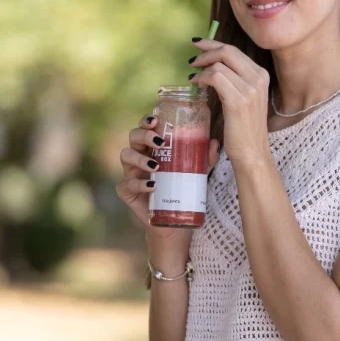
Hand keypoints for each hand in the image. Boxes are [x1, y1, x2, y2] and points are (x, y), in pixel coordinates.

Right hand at [116, 114, 219, 243]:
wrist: (173, 220)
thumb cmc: (182, 189)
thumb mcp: (197, 172)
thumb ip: (205, 158)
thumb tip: (213, 143)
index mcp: (151, 147)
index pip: (144, 127)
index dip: (146, 121)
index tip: (155, 120)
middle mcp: (138, 156)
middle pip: (133, 136)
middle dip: (144, 136)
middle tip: (160, 142)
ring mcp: (130, 173)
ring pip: (126, 156)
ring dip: (140, 159)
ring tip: (156, 166)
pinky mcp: (126, 191)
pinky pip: (127, 184)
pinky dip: (139, 184)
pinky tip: (152, 186)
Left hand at [189, 39, 270, 164]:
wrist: (253, 152)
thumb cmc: (245, 128)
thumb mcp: (246, 98)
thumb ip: (235, 81)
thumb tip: (213, 66)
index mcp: (261, 75)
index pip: (235, 50)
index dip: (214, 44)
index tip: (198, 44)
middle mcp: (258, 78)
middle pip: (227, 51)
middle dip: (206, 51)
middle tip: (192, 60)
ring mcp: (250, 89)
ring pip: (219, 64)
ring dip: (202, 68)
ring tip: (194, 78)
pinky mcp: (238, 100)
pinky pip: (215, 77)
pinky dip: (202, 78)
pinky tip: (198, 86)